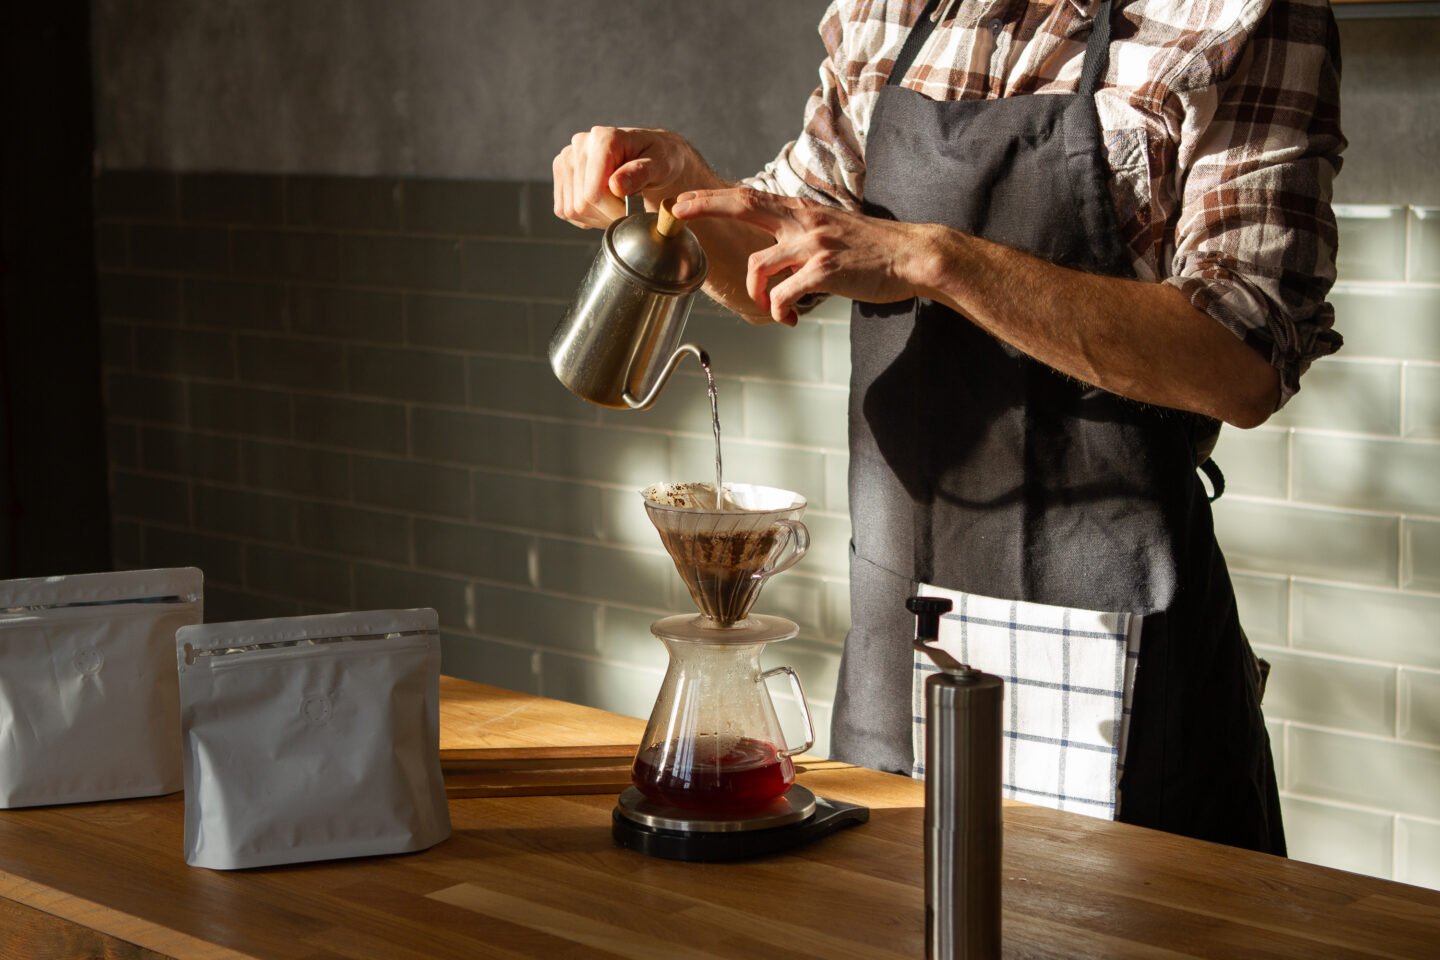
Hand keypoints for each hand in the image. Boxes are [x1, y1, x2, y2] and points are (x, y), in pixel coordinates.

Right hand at [552, 126, 704, 229]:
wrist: (652, 155)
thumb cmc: (660, 158)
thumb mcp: (661, 165)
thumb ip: (640, 173)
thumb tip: (616, 185)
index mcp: (603, 138)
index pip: (594, 193)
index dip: (615, 212)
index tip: (634, 212)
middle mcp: (579, 145)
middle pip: (582, 204)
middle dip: (608, 215)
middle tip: (629, 209)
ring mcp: (567, 158)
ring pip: (571, 209)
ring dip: (597, 217)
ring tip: (618, 205)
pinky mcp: (562, 173)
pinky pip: (564, 210)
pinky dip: (585, 216)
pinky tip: (604, 205)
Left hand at [671, 188, 928, 324]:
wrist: (914, 256)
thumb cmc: (875, 251)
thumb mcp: (833, 231)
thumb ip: (802, 237)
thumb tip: (778, 260)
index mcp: (803, 212)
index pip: (750, 197)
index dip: (713, 198)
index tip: (683, 200)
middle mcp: (804, 221)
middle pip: (744, 205)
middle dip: (705, 207)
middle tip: (676, 213)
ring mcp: (813, 244)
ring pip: (758, 265)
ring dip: (756, 293)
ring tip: (773, 308)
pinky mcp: (825, 270)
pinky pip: (783, 295)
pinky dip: (778, 311)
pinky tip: (789, 319)